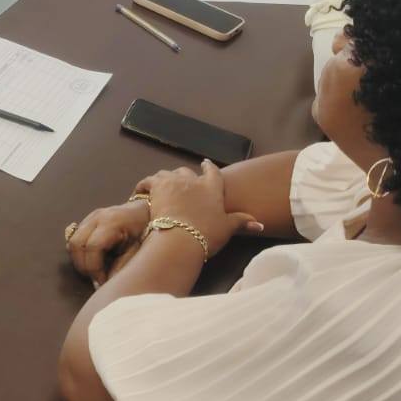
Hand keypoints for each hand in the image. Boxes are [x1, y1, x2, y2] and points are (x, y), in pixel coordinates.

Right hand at [66, 199, 151, 286]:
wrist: (146, 211)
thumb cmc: (145, 231)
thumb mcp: (137, 251)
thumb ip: (121, 267)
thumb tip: (105, 285)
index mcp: (111, 222)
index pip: (93, 247)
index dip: (94, 268)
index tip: (102, 282)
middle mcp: (97, 217)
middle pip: (76, 243)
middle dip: (83, 266)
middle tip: (95, 278)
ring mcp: (90, 217)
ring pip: (72, 241)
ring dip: (79, 260)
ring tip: (93, 271)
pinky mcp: (87, 220)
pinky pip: (75, 238)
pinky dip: (79, 252)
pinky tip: (91, 260)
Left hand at [135, 161, 262, 256]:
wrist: (182, 237)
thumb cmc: (207, 234)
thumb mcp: (227, 228)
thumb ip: (242, 222)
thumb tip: (259, 225)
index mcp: (211, 187)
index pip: (212, 172)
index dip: (208, 167)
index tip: (205, 163)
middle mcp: (193, 180)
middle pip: (187, 172)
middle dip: (184, 177)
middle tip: (181, 185)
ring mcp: (173, 182)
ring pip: (167, 174)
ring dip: (165, 179)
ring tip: (162, 187)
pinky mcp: (156, 187)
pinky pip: (147, 181)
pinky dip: (144, 185)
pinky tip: (141, 190)